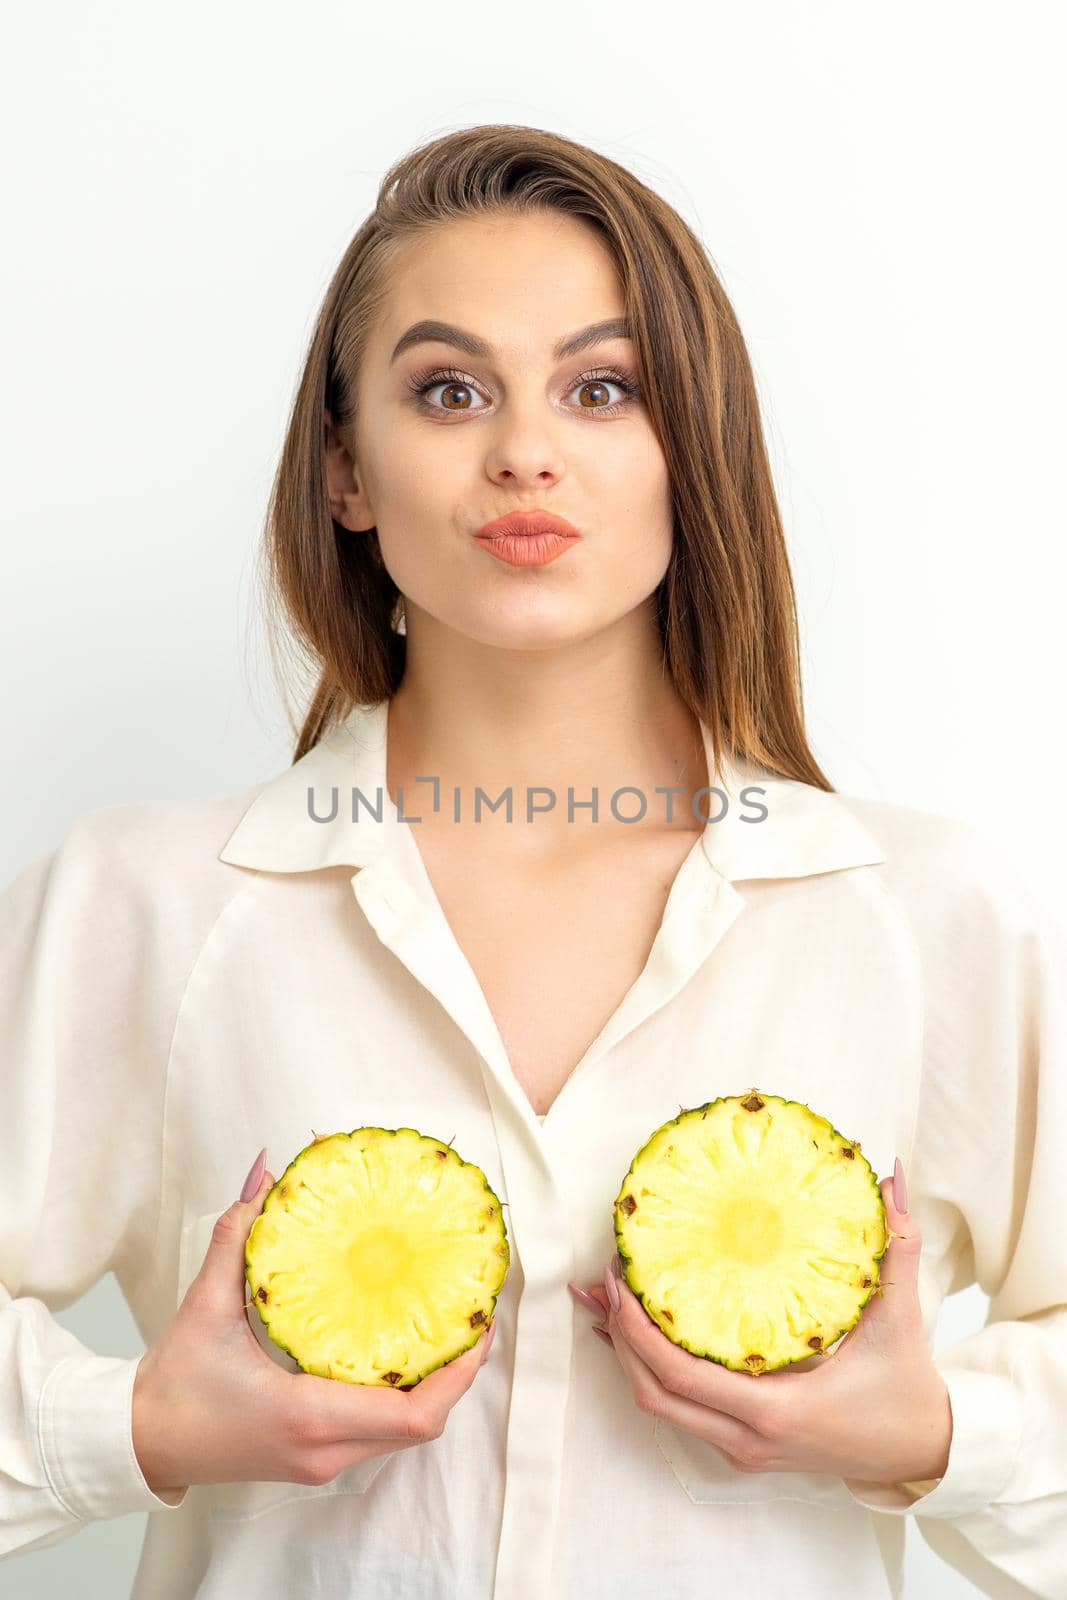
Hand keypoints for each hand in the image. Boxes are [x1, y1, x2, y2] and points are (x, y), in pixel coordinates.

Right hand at [133, 1151, 494, 1502]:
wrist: (141, 1442)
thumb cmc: (174, 1383)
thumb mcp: (205, 1303)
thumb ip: (238, 1237)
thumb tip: (265, 1175)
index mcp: (307, 1415)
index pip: (413, 1414)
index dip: (459, 1372)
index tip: (480, 1323)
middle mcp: (325, 1449)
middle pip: (422, 1424)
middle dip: (460, 1372)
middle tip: (475, 1312)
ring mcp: (323, 1461)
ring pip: (405, 1432)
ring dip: (436, 1384)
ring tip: (451, 1323)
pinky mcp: (317, 1459)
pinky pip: (381, 1432)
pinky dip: (405, 1395)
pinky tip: (408, 1348)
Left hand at [569, 1162, 951, 1486]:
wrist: (924, 1454)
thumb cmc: (907, 1391)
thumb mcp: (900, 1318)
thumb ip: (898, 1247)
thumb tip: (892, 1178)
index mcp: (776, 1408)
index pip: (679, 1374)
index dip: (637, 1328)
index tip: (620, 1276)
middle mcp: (748, 1436)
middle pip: (652, 1393)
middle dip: (618, 1336)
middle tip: (604, 1278)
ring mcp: (742, 1448)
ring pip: (661, 1406)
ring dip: (628, 1355)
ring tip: (605, 1299)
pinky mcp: (744, 1446)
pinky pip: (681, 1410)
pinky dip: (653, 1371)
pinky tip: (637, 1334)